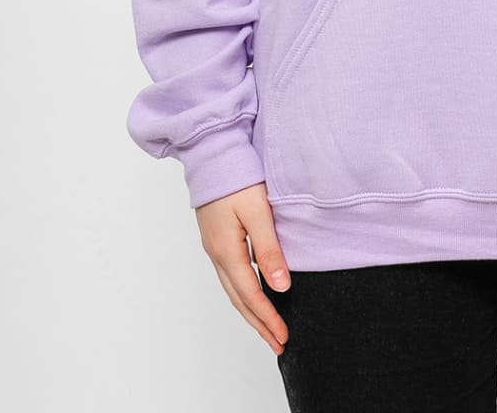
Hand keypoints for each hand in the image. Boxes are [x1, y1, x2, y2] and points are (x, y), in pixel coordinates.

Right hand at [195, 183, 290, 353]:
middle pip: (239, 299)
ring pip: (233, 289)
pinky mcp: (217, 237)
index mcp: (226, 250)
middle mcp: (216, 253)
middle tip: (277, 344)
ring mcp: (214, 246)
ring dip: (251, 311)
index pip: (250, 294)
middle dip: (258, 323)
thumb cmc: (236, 176)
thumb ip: (269, 249)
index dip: (268, 317)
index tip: (283, 336)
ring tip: (267, 328)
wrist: (212, 152)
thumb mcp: (258, 212)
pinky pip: (231, 275)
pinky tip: (254, 294)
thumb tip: (281, 286)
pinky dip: (244, 292)